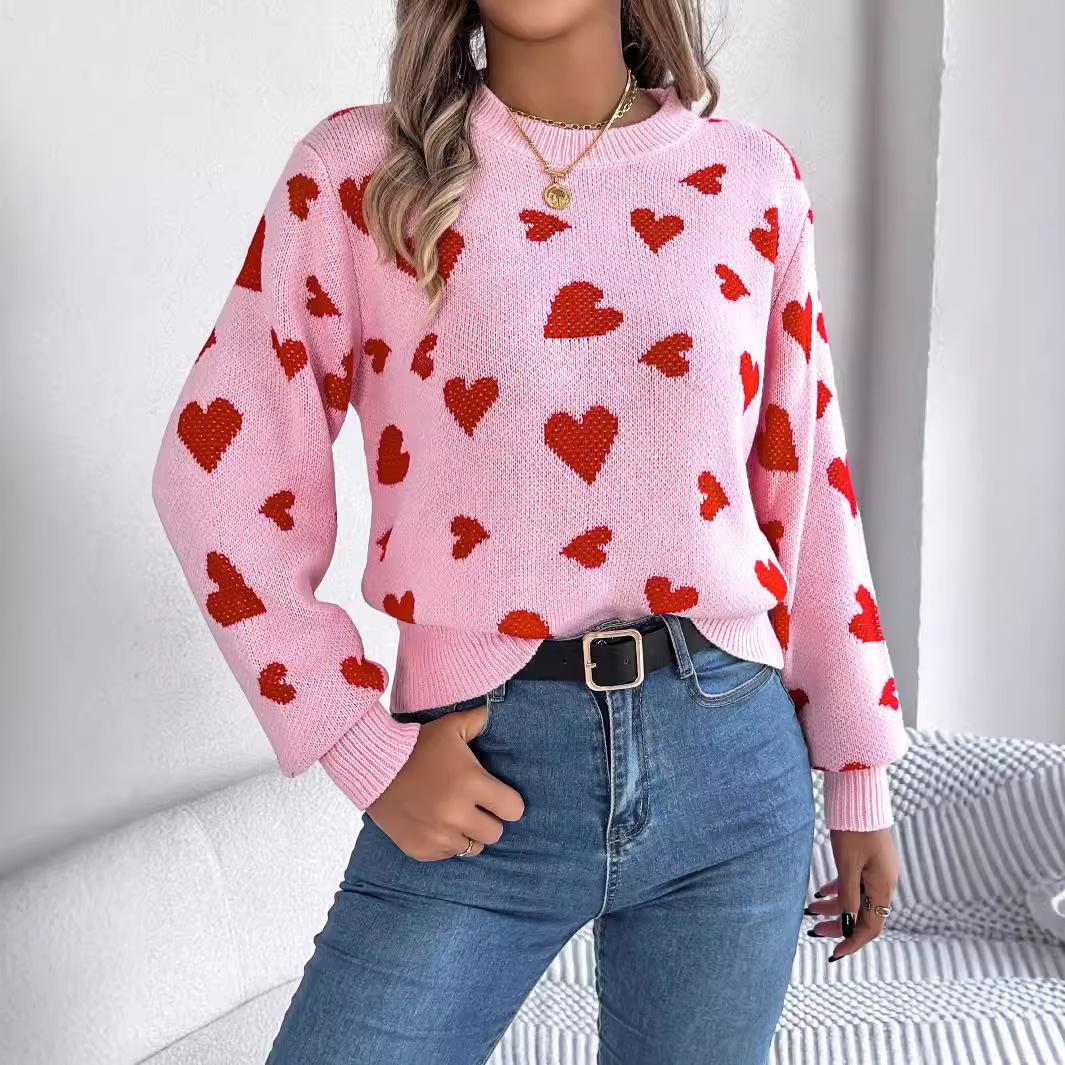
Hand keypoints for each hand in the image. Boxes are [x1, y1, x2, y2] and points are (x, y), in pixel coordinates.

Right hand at [365, 703, 524, 861]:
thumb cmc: (417, 745)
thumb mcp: (450, 727)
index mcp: (471, 784)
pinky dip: (445, 842)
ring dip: (468, 833)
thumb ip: (479, 720)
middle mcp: (457, 814)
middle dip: (488, 819)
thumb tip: (496, 708)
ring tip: (455, 816)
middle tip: (475, 806)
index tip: (498, 796)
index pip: (513, 809)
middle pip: (495, 833)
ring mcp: (438, 836)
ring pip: (472, 848)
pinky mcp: (421, 849)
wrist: (373, 766)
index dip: (508, 802)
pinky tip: (436, 824)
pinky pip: (447, 854)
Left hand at [804, 827, 899, 961]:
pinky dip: (839, 889)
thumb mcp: (847, 864)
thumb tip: (845, 921)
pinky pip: (855, 882)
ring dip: (835, 906)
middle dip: (838, 924)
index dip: (852, 941)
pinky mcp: (869, 859)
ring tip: (810, 909)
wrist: (860, 796)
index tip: (834, 952)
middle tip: (814, 930)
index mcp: (883, 886)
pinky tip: (821, 891)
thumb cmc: (854, 829)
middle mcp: (884, 881)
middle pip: (863, 913)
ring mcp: (877, 870)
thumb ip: (847, 894)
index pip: (871, 926)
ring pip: (856, 897)